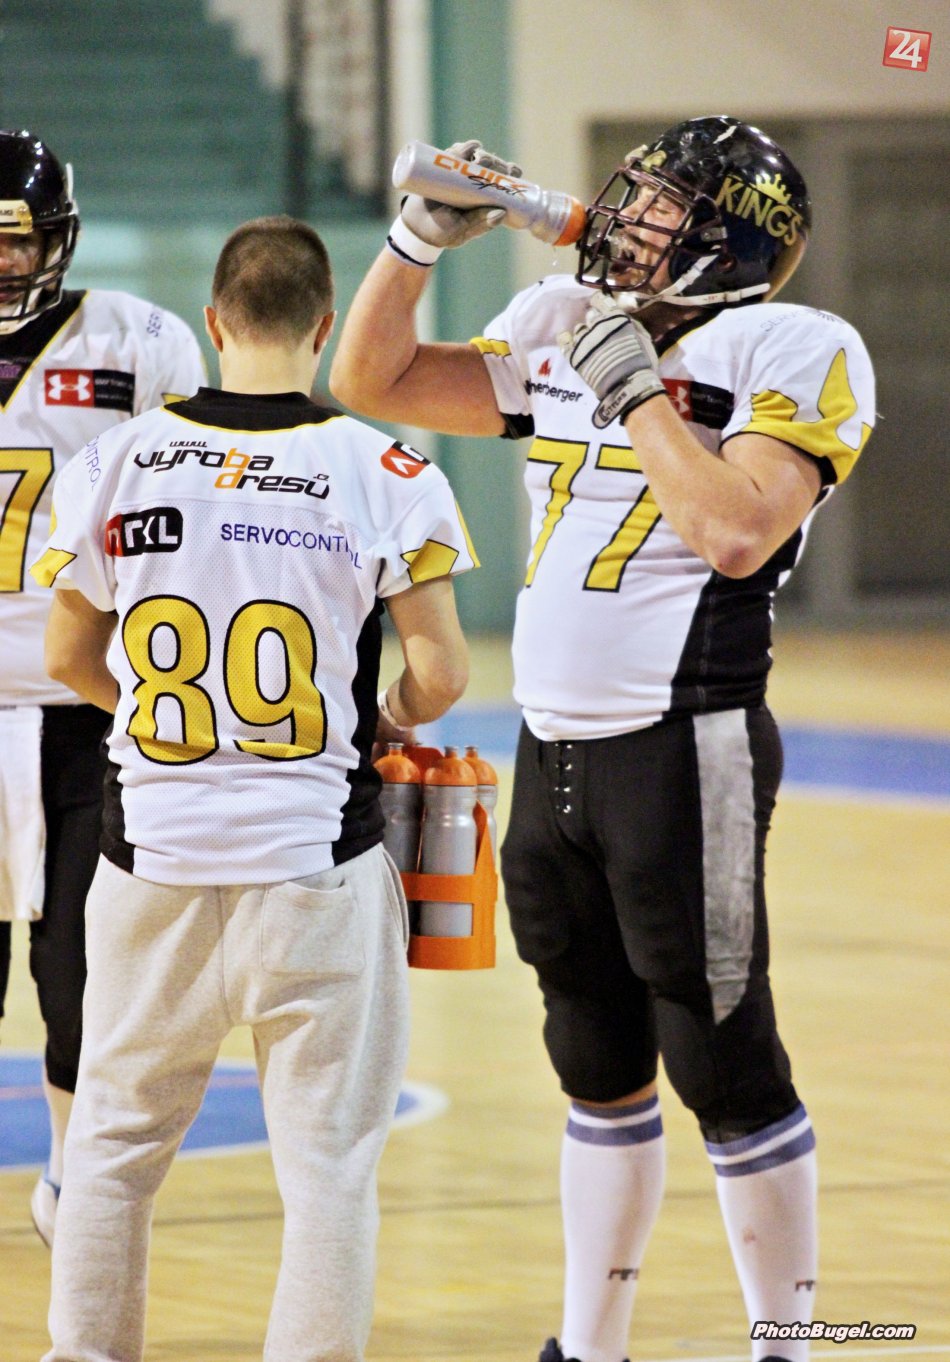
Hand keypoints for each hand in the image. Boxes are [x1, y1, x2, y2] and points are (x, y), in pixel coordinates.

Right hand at [401, 139, 523, 248]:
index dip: (510, 172)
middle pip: (493, 165)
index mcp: (486, 200)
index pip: (504, 181)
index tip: (511, 170)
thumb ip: (480, 224)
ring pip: (477, 155)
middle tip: (487, 164)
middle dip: (495, 161)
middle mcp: (476, 184)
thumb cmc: (441, 233)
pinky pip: (456, 152)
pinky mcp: (445, 166)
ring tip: (475, 159)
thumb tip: (502, 213)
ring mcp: (461, 173)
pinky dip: (462, 148)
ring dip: (480, 153)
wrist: (414, 226)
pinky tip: (463, 150)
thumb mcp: (462, 232)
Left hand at [558, 293, 665, 428]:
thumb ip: (631, 323)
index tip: (599, 304)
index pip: (601, 301)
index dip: (600, 302)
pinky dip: (565, 339)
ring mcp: (584, 341)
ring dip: (585, 334)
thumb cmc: (642, 362)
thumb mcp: (643, 337)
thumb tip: (622, 315)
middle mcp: (597, 325)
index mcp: (615, 318)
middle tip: (601, 332)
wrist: (629, 386)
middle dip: (595, 321)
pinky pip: (565, 342)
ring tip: (590, 344)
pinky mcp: (575, 356)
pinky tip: (566, 338)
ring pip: (579, 330)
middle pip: (591, 316)